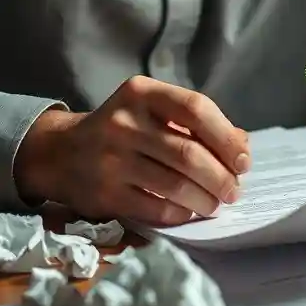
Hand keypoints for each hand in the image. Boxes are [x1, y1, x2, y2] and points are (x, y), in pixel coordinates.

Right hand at [14, 77, 249, 225]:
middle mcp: (124, 122)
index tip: (243, 160)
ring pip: (175, 184)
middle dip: (220, 177)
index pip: (196, 109)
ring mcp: (112, 159)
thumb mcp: (153, 111)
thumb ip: (195, 123)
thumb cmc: (123, 129)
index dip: (226, 137)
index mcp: (142, 92)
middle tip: (233, 190)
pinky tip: (188, 211)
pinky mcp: (105, 193)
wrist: (62, 152)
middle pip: (188, 153)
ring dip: (204, 199)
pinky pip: (155, 208)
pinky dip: (180, 212)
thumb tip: (241, 146)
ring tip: (215, 203)